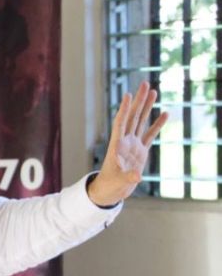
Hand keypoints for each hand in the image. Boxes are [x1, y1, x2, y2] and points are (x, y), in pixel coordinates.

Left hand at [89, 81, 167, 206]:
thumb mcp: (118, 182)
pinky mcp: (141, 151)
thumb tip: (137, 177)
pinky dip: (157, 124)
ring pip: (141, 122)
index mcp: (116, 145)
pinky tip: (165, 113)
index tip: (128, 95)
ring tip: (153, 92)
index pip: (120, 123)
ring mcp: (133, 145)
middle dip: (138, 101)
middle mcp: (125, 142)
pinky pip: (150, 135)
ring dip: (146, 107)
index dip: (124, 109)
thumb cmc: (110, 185)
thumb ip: (128, 178)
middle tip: (144, 84)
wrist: (111, 191)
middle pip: (132, 117)